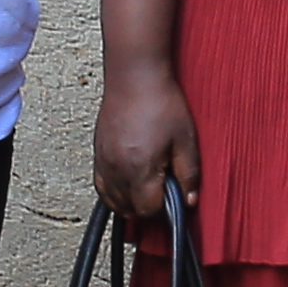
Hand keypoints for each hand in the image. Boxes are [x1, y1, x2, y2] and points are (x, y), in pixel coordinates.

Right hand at [93, 61, 195, 225]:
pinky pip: (101, 186)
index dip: (164, 207)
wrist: (134, 76)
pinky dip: (114, 191)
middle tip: (164, 187)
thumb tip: (190, 200)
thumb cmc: (161, 102)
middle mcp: (117, 169)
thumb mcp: (186, 139)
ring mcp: (104, 162)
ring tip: (149, 184)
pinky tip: (130, 182)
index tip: (174, 195)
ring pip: (113, 201)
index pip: (148, 209)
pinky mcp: (97, 154)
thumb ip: (188, 173)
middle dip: (148, 206)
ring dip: (131, 201)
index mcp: (140, 168)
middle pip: (129, 209)